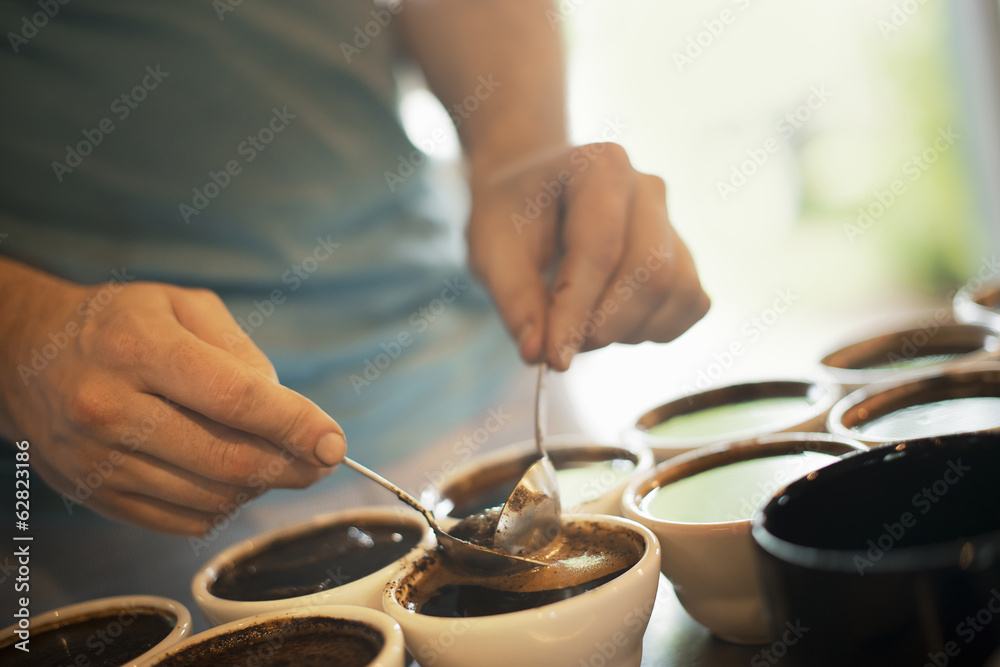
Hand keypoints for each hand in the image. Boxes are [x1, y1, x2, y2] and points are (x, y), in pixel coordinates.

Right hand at [11, 279, 344, 534]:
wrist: (27, 355)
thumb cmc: (121, 323)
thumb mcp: (182, 306)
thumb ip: (240, 351)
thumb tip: (283, 408)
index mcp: (137, 349)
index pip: (234, 399)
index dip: (295, 425)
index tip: (334, 441)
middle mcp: (110, 408)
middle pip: (226, 459)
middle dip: (291, 466)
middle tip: (321, 461)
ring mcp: (98, 460)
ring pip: (209, 496)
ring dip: (259, 486)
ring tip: (275, 462)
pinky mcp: (94, 495)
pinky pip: (181, 520)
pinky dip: (223, 505)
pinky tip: (232, 478)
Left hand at [467, 142, 709, 370]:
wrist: (533, 193)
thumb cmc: (511, 215)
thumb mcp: (491, 249)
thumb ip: (513, 299)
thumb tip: (538, 354)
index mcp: (600, 167)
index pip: (600, 248)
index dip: (578, 310)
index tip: (555, 358)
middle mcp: (647, 189)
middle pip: (650, 271)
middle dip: (607, 324)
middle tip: (563, 346)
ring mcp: (671, 222)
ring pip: (676, 292)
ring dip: (629, 330)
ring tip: (582, 327)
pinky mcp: (683, 255)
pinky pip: (691, 303)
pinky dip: (655, 328)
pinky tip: (614, 322)